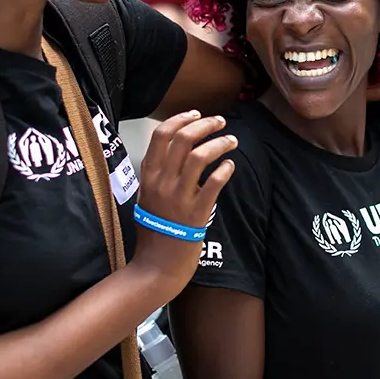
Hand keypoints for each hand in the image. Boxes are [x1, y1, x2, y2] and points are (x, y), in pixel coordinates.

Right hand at [133, 111, 237, 288]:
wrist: (157, 265)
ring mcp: (178, 197)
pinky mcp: (196, 212)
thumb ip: (158, 173)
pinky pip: (214, 182)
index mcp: (149, 176)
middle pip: (183, 139)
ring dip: (220, 143)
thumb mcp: (147, 197)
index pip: (161, 135)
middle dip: (205, 124)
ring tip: (231, 141)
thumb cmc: (155, 230)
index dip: (181, 119)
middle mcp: (162, 183)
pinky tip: (230, 166)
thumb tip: (175, 149)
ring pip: (200, 156)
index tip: (197, 114)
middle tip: (220, 122)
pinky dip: (225, 169)